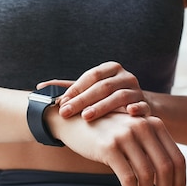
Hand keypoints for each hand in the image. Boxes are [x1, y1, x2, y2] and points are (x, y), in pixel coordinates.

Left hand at [37, 62, 151, 120]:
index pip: (91, 76)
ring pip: (119, 97)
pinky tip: (129, 114)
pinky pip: (142, 107)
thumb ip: (67, 88)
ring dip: (102, 106)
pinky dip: (137, 109)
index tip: (61, 102)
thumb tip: (39, 88)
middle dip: (82, 101)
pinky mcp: (147, 105)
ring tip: (87, 116)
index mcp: (110, 69)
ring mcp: (137, 90)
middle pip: (102, 87)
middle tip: (66, 112)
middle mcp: (125, 76)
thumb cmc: (106, 97)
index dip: (76, 89)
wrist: (136, 105)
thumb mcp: (89, 90)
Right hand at [52, 111, 185, 185]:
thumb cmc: (105, 129)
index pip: (177, 157)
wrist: (73, 118)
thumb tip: (168, 179)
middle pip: (166, 167)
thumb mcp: (132, 131)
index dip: (180, 181)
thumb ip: (150, 146)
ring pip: (148, 174)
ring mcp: (125, 135)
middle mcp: (142, 126)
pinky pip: (128, 177)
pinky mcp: (109, 146)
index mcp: (153, 123)